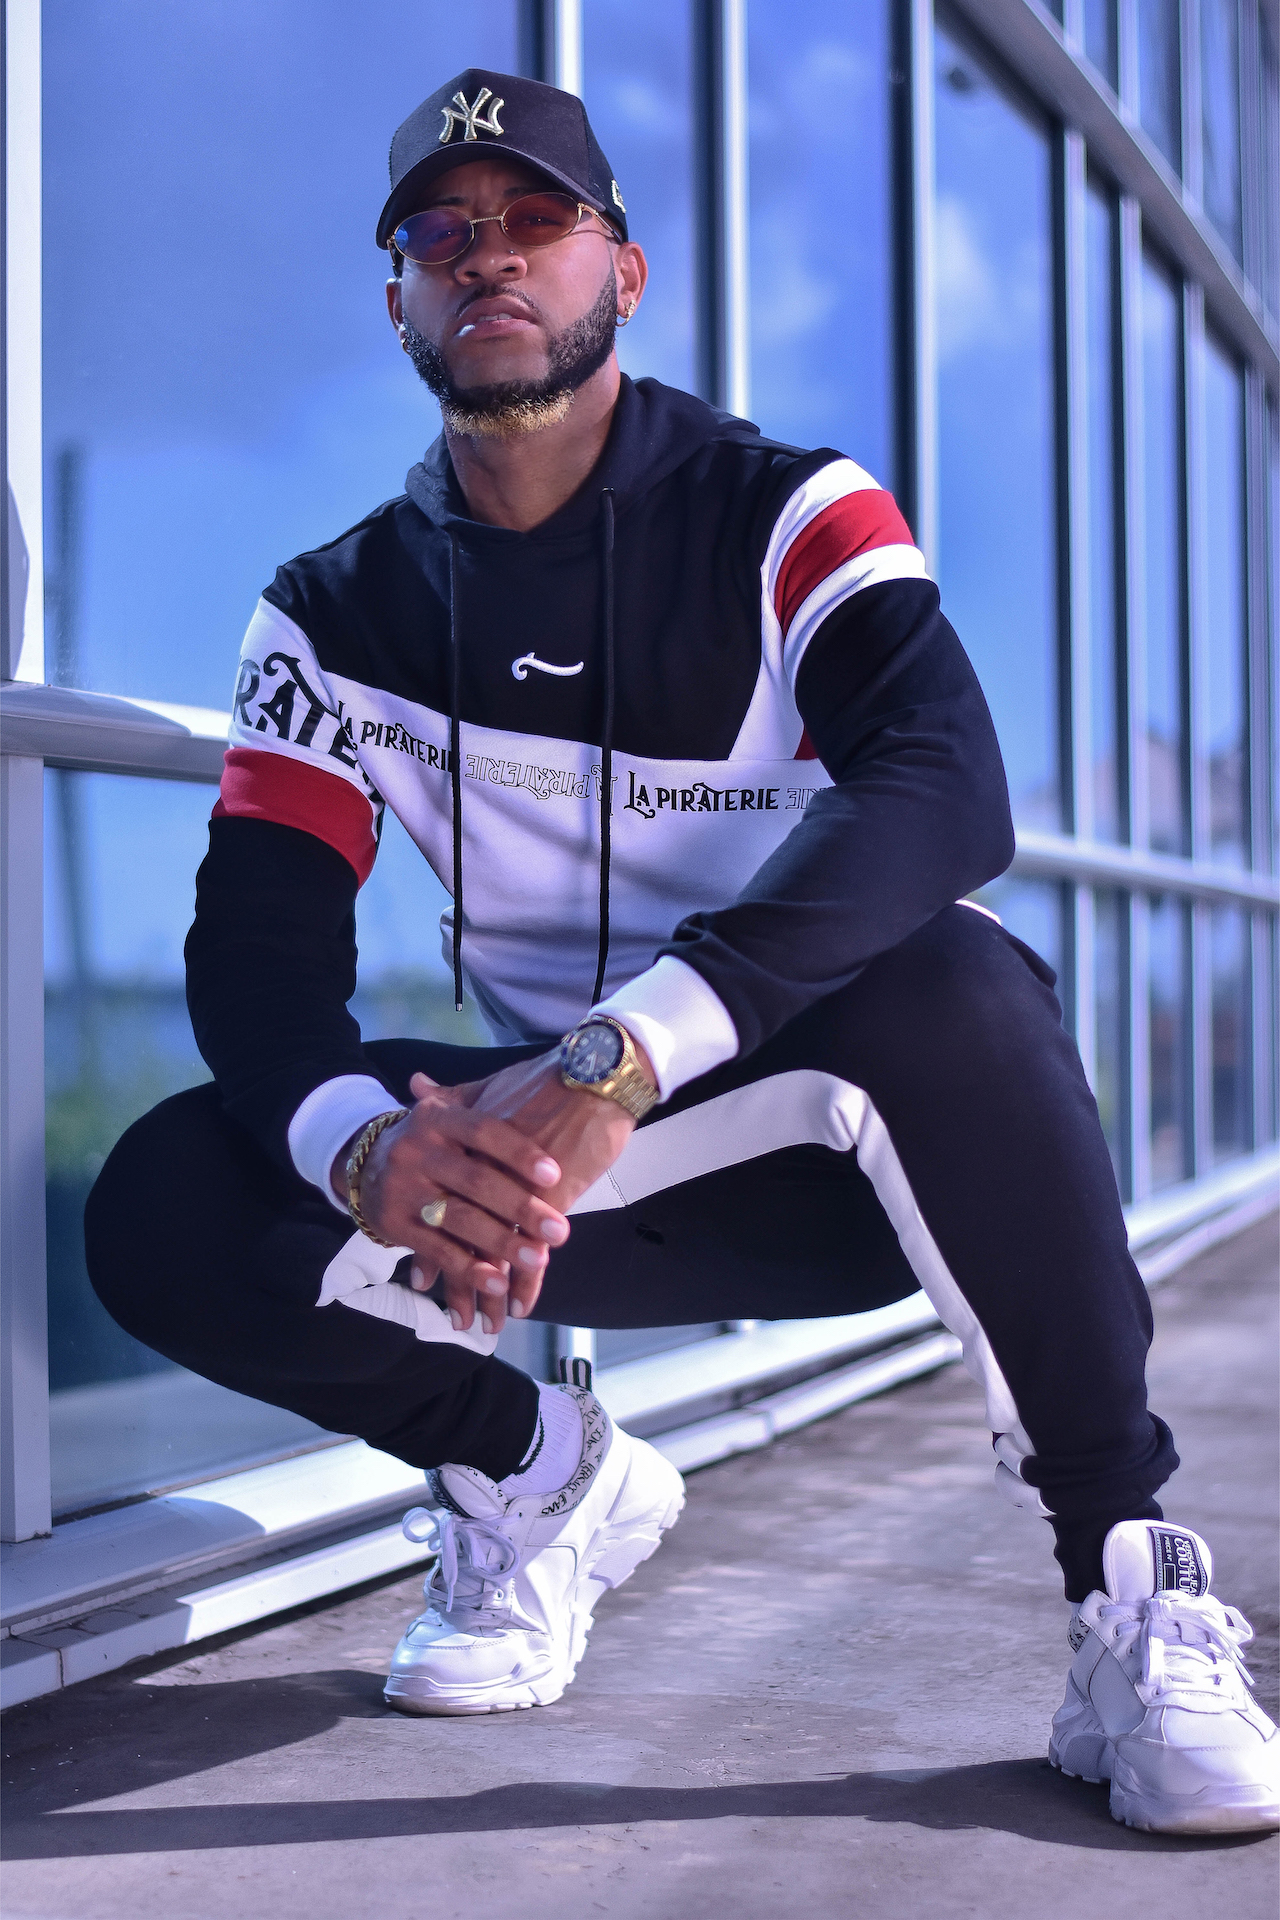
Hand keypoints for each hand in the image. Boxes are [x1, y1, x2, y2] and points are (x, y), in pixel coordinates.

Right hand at [331, 1082, 569, 1336]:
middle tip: (559, 1232)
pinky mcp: (394, 1224)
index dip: (519, 1153)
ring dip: (501, 1243)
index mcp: (436, 1118)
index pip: (483, 1131)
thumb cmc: (431, 1139)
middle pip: (475, 1181)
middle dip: (521, 1208)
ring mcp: (403, 1189)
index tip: (555, 1175)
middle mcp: (416, 1150)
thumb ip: (487, 1100)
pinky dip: (468, 1269)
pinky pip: (437, 1249)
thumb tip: (545, 1077)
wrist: (364, 1162)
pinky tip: (499, 1281)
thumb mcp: (449, 1112)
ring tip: (538, 1259)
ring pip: (459, 1219)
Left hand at [423, 1033, 653, 1325]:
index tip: (422, 1274)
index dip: (429, 1245)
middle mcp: (479, 1175)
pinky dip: (524, 1284)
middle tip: (455, 1316)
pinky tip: (518, 1307)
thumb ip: (450, 1096)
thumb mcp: (488, 1084)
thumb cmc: (544, 1079)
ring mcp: (512, 1192)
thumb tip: (417, 1084)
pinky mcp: (548, 1203)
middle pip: (460, 1240)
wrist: (593, 1076)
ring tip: (484, 1324)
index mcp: (462, 1150)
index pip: (438, 1208)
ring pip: (491, 1254)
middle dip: (458, 1282)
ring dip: (489, 1293)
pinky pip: (530, 1253)